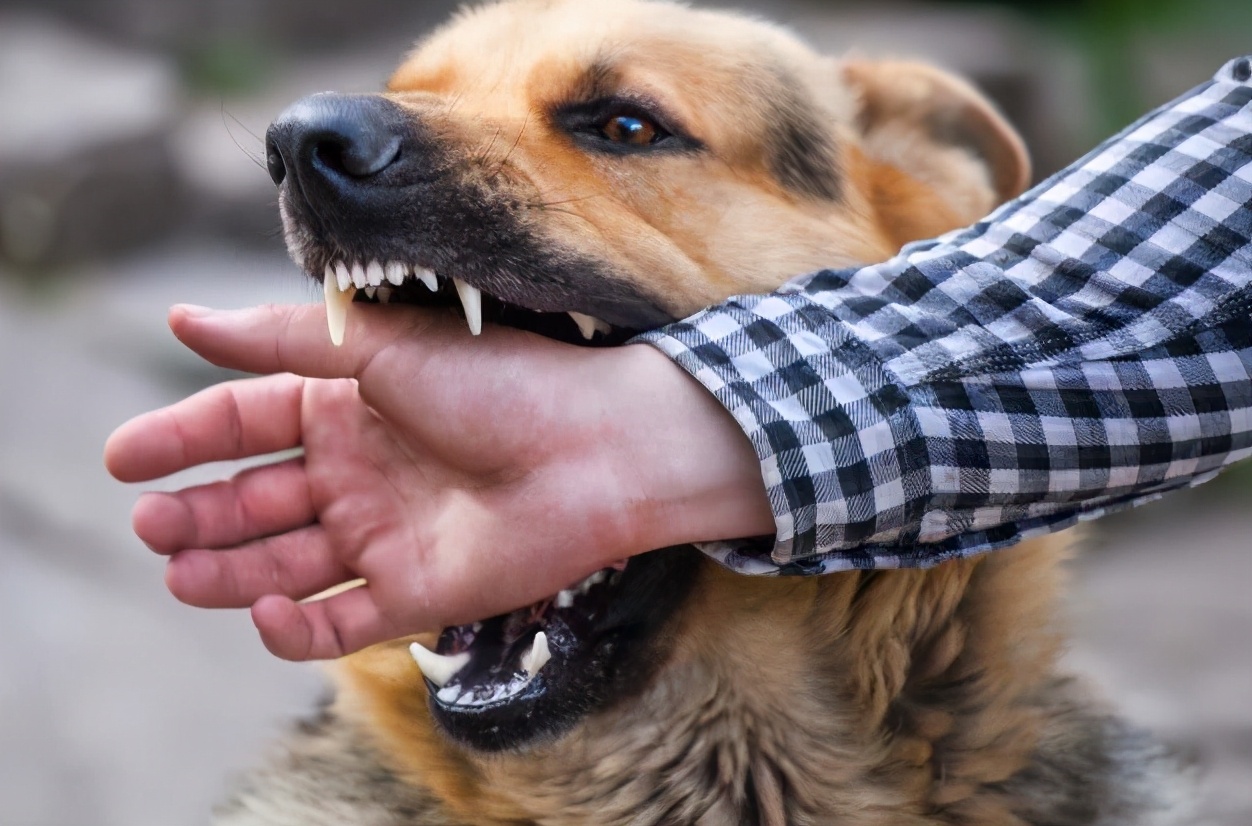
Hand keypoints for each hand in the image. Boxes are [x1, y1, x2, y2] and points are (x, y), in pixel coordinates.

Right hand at [104, 303, 772, 659]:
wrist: (598, 447)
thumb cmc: (500, 381)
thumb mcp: (380, 346)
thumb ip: (281, 342)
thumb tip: (180, 320)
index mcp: (347, 406)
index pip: (245, 422)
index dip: (182, 439)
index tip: (122, 459)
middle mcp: (360, 472)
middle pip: (255, 499)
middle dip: (198, 513)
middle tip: (150, 525)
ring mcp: (385, 535)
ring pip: (284, 562)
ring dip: (228, 570)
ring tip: (177, 570)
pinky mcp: (417, 593)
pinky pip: (341, 621)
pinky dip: (297, 626)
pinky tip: (264, 610)